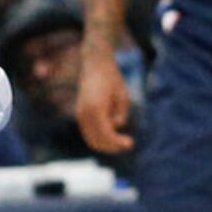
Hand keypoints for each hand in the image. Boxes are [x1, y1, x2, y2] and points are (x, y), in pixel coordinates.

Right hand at [77, 40, 136, 154]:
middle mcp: (84, 114)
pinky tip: (113, 132)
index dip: (118, 143)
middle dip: (113, 147)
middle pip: (97, 142)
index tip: (131, 143)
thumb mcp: (123, 97)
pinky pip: (89, 134)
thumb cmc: (112, 79)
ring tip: (121, 139)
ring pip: (92, 140)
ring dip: (106, 144)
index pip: (106, 135)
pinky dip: (100, 138)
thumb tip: (116, 128)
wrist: (96, 65)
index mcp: (96, 108)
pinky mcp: (80, 115)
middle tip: (127, 144)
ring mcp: (80, 115)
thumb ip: (120, 116)